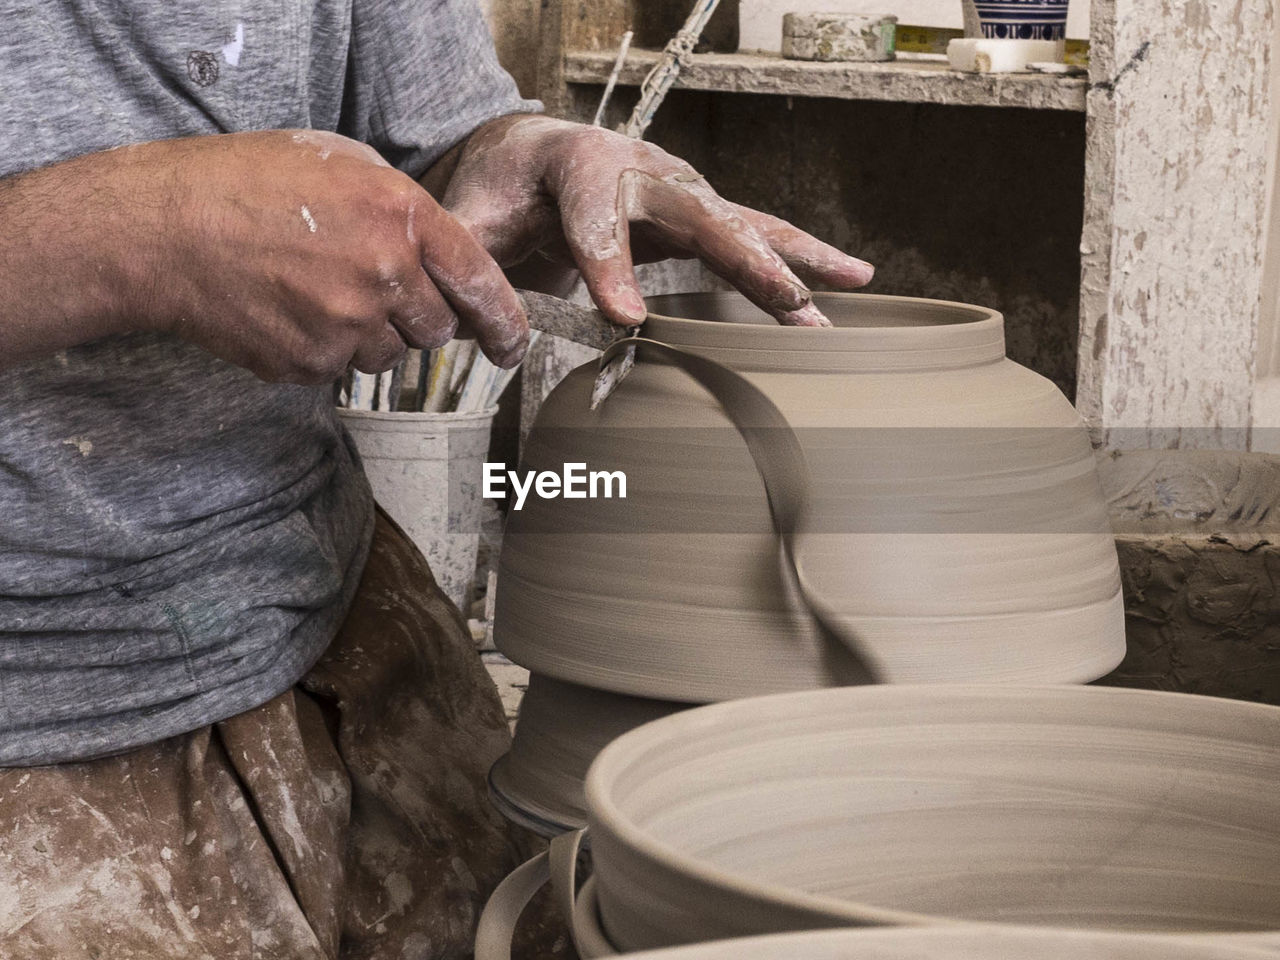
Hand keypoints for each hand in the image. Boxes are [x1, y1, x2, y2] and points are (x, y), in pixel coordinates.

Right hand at [130, 131, 527, 376]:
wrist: (165, 229)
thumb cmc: (250, 183)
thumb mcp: (343, 164)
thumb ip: (404, 209)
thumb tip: (444, 256)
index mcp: (401, 217)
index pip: (479, 282)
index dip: (504, 322)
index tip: (513, 345)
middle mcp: (383, 276)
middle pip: (437, 328)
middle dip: (419, 315)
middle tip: (372, 287)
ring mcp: (345, 327)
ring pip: (389, 353)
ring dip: (370, 332)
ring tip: (316, 289)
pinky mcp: (309, 364)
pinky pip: (339, 368)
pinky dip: (323, 347)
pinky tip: (287, 310)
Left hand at [440, 115, 873, 327]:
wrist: (529, 158)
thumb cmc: (501, 188)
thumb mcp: (470, 220)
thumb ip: (477, 263)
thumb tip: (494, 332)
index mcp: (576, 163)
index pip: (596, 215)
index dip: (610, 264)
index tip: (623, 316)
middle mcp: (641, 169)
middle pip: (697, 212)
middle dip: (743, 256)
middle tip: (783, 296)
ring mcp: (677, 191)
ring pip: (743, 225)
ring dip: (793, 265)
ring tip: (843, 295)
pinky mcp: (697, 218)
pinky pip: (754, 237)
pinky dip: (800, 260)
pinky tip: (849, 283)